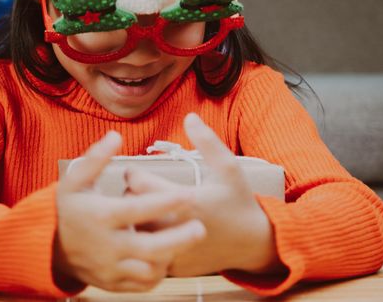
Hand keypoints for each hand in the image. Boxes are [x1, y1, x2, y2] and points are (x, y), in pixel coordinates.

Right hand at [54, 131, 206, 291]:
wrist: (48, 245)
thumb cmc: (68, 207)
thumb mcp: (75, 179)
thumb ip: (96, 158)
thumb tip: (116, 136)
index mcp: (99, 216)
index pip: (136, 210)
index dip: (164, 202)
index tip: (189, 194)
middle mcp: (106, 246)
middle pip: (149, 248)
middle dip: (179, 239)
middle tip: (201, 228)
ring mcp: (109, 268)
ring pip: (149, 270)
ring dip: (170, 257)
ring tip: (186, 241)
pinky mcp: (112, 283)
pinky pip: (142, 285)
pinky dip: (158, 274)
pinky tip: (166, 258)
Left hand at [126, 113, 282, 276]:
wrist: (253, 243)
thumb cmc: (238, 201)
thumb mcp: (228, 168)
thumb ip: (208, 142)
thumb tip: (189, 116)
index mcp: (185, 200)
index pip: (137, 183)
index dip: (132, 174)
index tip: (136, 172)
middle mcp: (175, 227)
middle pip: (130, 207)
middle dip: (129, 196)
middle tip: (138, 191)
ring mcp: (173, 250)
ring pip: (134, 232)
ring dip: (134, 219)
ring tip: (141, 210)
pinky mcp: (173, 267)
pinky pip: (144, 253)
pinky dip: (143, 242)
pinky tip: (152, 232)